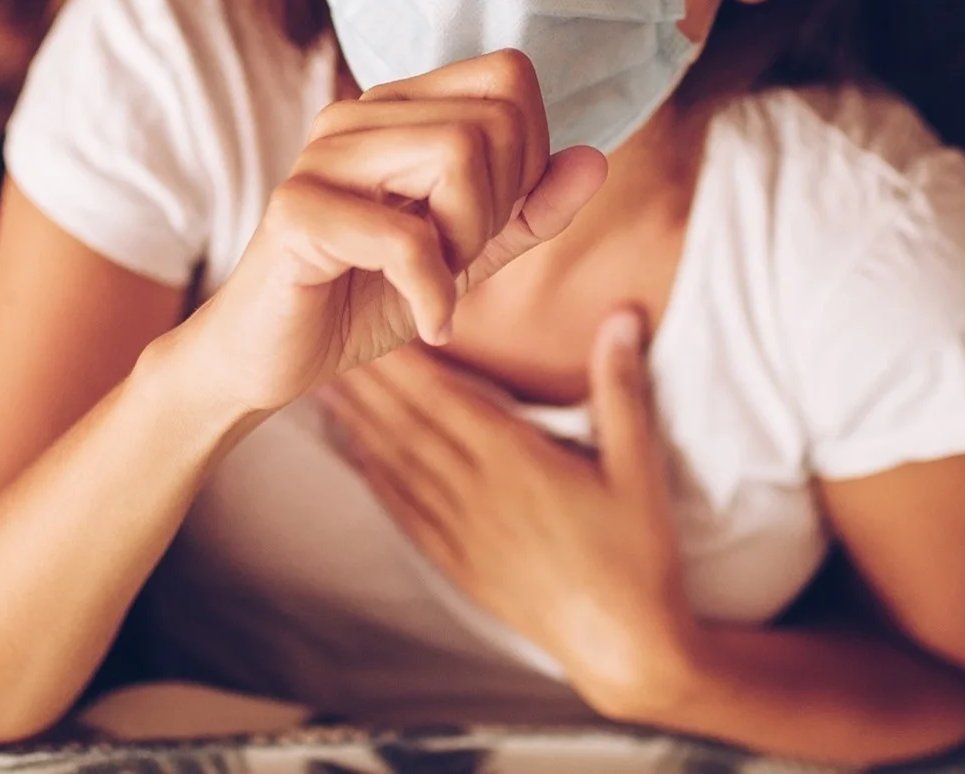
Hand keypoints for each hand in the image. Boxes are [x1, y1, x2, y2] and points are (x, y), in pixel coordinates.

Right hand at [182, 49, 606, 415]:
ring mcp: (322, 157)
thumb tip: (595, 159)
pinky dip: (435, 293)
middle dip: (499, 206)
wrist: (268, 358)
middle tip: (458, 259)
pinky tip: (426, 321)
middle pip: (493, 120)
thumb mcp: (464, 256)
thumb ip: (529, 211)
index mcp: (398, 109)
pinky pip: (408, 237)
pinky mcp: (297, 211)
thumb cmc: (361, 296)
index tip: (489, 220)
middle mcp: (358, 116)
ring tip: (435, 282)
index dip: (527, 155)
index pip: (508, 76)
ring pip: (457, 155)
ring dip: (466, 242)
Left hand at [320, 308, 695, 716]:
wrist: (623, 646)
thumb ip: (622, 390)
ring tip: (325, 392)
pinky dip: (376, 481)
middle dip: (367, 384)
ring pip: (399, 467)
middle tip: (328, 347)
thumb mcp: (639, 467)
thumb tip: (621, 317)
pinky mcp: (461, 565)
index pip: (445, 398)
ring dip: (359, 426)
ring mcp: (464, 533)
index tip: (371, 329)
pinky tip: (356, 458)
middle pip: (408, 427)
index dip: (402, 362)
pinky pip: (407, 514)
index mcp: (517, 462)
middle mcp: (478, 494)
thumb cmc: (637, 555)